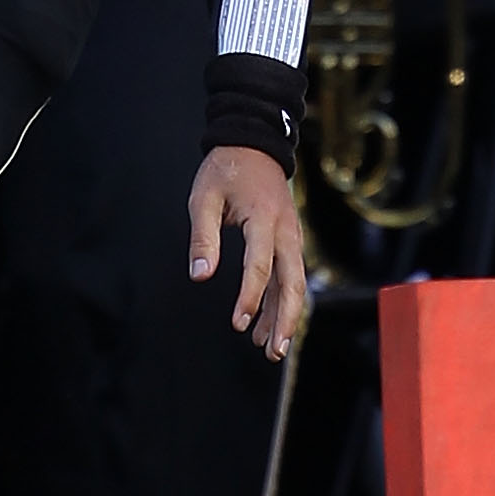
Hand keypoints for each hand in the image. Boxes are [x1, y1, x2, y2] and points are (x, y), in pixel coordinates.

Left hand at [187, 144, 304, 359]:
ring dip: (285, 317)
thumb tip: (199, 275)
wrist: (254, 143)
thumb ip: (203, 237)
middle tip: (273, 352)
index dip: (249, 297)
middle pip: (292, 282)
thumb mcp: (204, 196)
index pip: (259, 265)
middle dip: (285, 319)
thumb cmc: (225, 169)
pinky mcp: (289, 239)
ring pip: (295, 283)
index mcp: (263, 218)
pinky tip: (266, 324)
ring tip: (271, 349)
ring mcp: (291, 236)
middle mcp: (285, 230)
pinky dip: (281, 301)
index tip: (237, 323)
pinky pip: (290, 275)